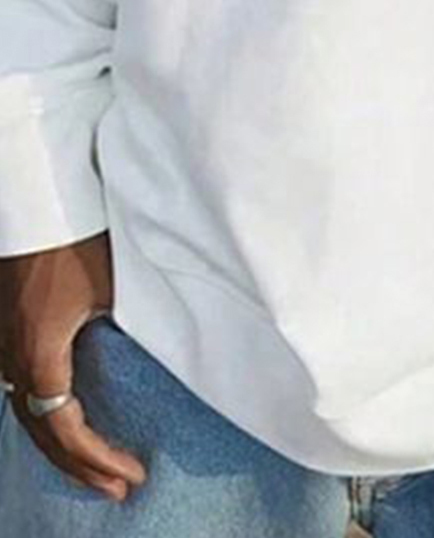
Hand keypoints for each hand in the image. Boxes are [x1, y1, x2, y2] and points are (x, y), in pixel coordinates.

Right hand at [0, 232, 146, 502]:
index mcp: (37, 355)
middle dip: (81, 466)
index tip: (132, 475)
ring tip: (98, 467)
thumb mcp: (110, 286)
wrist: (37, 196)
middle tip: (120, 487)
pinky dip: (47, 415)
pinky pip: (23, 389)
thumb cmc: (76, 235)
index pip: (63, 430)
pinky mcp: (9, 329)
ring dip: (62, 444)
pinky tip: (66, 420)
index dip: (97, 459)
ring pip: (27, 412)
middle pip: (41, 432)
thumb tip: (166, 354)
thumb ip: (127, 328)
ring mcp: (5, 345)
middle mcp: (12, 358)